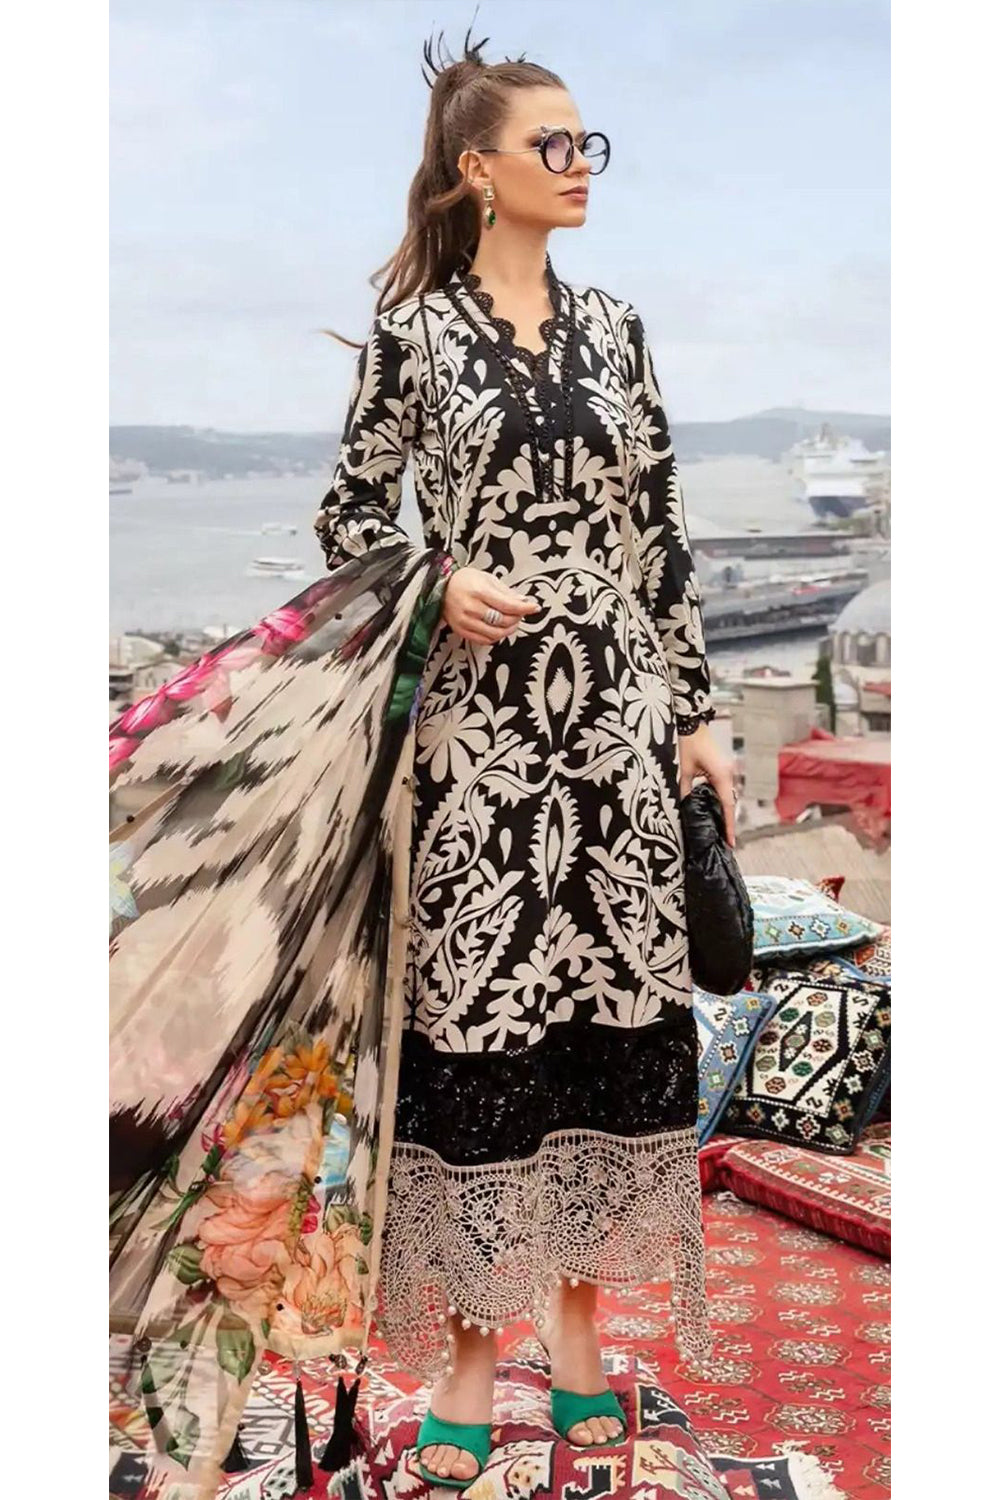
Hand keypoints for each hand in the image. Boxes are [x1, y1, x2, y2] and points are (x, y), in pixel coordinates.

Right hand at [443, 567, 539, 644]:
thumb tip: (522, 601)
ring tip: (511, 622)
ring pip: (495, 633)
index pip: (508, 604)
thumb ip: (506, 591)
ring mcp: (465, 621)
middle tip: (520, 613)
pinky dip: (495, 637)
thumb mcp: (487, 578)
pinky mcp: (461, 631)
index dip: (524, 608)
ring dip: (508, 629)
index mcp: (479, 591)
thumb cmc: (463, 581)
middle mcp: (471, 607)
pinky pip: (484, 640)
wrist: (439, 587)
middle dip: (517, 618)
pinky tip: (498, 629)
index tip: (534, 607)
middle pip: (503, 621)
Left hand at [678, 722, 736, 847]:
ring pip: (729, 796)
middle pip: (730, 803)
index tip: (731, 841)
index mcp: (721, 776)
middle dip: (727, 821)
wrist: (693, 726)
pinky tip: (716, 810)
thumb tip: (685, 806)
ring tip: (721, 829)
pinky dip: (722, 800)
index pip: (727, 805)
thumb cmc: (689, 745)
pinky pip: (726, 788)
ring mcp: (728, 771)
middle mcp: (729, 774)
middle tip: (725, 840)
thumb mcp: (685, 771)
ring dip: (725, 811)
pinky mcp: (724, 768)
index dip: (729, 825)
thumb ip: (686, 791)